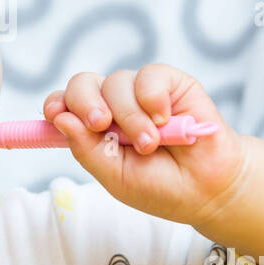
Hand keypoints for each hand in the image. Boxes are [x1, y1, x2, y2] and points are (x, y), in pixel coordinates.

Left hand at [42, 65, 247, 228]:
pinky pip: (149, 75)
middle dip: (85, 102)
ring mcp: (141, 93)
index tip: (55, 115)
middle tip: (100, 125)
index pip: (64, 104)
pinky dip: (152, 98)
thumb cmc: (161, 186)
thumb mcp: (115, 176)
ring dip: (130, 116)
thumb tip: (60, 118)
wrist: (208, 189)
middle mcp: (115, 106)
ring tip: (149, 144)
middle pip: (83, 84)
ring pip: (116, 82)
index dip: (57, 104)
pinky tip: (164, 119)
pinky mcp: (171, 83)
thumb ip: (86, 149)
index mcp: (95, 128)